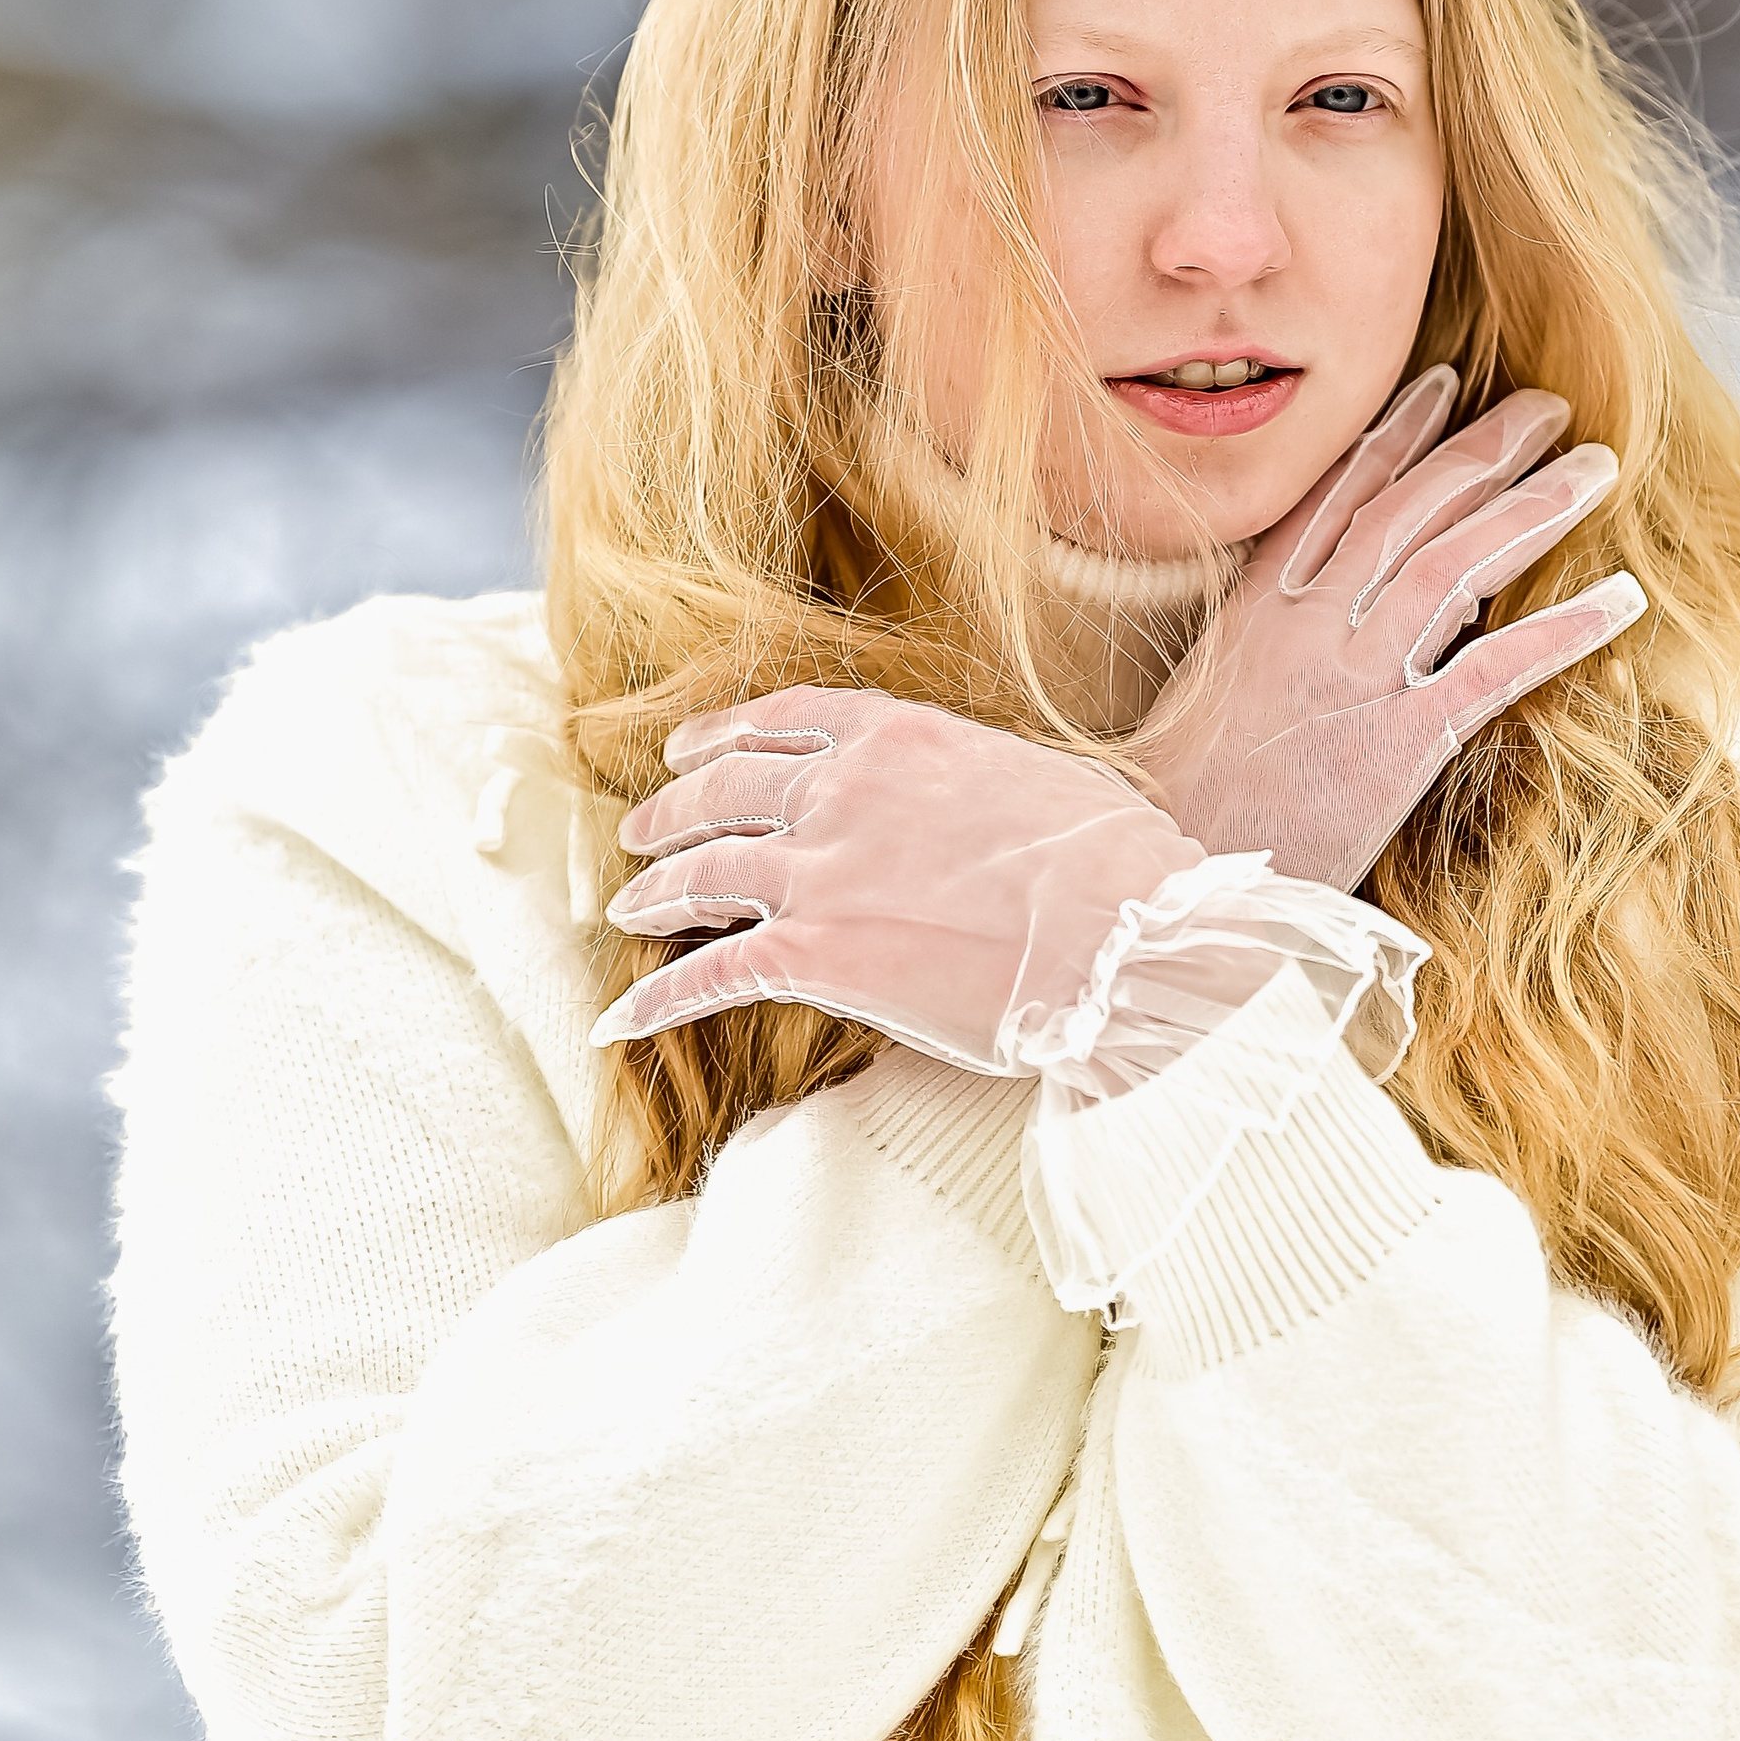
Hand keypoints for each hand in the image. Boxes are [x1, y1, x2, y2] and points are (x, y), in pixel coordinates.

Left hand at [592, 687, 1207, 1072]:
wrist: (1119, 935)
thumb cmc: (1114, 865)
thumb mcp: (1041, 780)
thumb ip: (977, 781)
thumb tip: (986, 805)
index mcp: (901, 737)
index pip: (789, 720)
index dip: (725, 733)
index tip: (691, 748)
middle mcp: (843, 791)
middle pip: (726, 789)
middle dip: (674, 808)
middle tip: (641, 828)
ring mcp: (819, 870)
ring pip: (702, 872)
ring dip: (655, 890)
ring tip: (628, 907)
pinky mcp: (811, 953)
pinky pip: (709, 972)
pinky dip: (655, 999)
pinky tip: (620, 1020)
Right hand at [1129, 366, 1646, 889]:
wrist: (1167, 869)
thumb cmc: (1184, 805)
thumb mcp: (1214, 702)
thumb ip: (1270, 652)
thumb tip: (1326, 627)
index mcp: (1260, 611)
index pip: (1338, 499)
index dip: (1397, 436)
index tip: (1447, 385)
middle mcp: (1307, 626)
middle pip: (1409, 513)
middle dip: (1484, 450)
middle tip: (1550, 407)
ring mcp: (1353, 678)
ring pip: (1455, 565)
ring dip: (1534, 509)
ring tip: (1596, 470)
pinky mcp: (1396, 743)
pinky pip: (1495, 669)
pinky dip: (1563, 629)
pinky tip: (1621, 600)